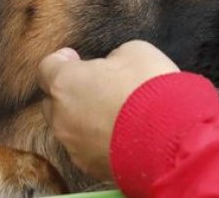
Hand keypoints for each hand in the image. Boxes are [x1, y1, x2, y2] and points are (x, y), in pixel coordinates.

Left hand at [39, 40, 179, 179]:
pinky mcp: (91, 166)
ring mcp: (74, 145)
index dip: (61, 61)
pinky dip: (97, 140)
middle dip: (70, 92)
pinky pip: (86, 148)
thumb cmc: (150, 89)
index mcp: (66, 83)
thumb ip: (113, 57)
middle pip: (53, 101)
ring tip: (113, 113)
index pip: (47, 68)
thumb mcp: (135, 52)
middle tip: (96, 85)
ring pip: (70, 128)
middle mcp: (62, 116)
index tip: (74, 58)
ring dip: (84, 118)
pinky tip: (120, 133)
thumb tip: (112, 66)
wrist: (171, 136)